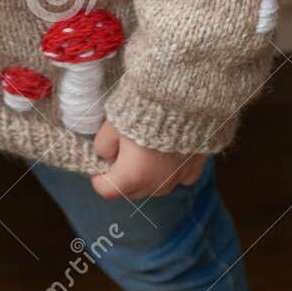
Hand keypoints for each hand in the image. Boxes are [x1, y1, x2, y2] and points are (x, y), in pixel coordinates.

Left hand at [90, 119, 205, 198]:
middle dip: (122, 176)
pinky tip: (167, 149)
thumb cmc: (142, 112)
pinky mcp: (193, 170)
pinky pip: (176, 178)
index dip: (98, 175)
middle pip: (129, 190)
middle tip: (122, 150)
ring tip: (145, 147)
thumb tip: (106, 157)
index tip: (101, 161)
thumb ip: (102, 147)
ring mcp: (176, 180)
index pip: (105, 190)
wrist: (183, 101)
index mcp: (131, 177)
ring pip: (153, 186)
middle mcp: (155, 185)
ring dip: (146, 174)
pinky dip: (169, 169)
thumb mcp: (110, 126)